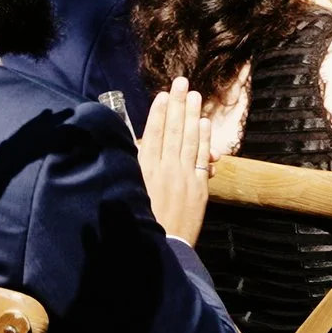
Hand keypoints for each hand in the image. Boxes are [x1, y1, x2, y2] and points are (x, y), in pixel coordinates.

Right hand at [137, 77, 213, 244]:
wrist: (160, 250)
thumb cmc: (138, 225)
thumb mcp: (126, 196)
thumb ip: (130, 172)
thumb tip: (132, 150)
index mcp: (142, 172)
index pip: (151, 135)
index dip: (158, 114)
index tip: (163, 96)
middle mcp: (163, 170)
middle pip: (172, 131)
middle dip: (177, 105)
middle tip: (182, 82)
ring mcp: (183, 177)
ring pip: (188, 140)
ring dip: (192, 115)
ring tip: (195, 95)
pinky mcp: (198, 187)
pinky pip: (201, 157)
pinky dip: (204, 139)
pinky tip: (205, 123)